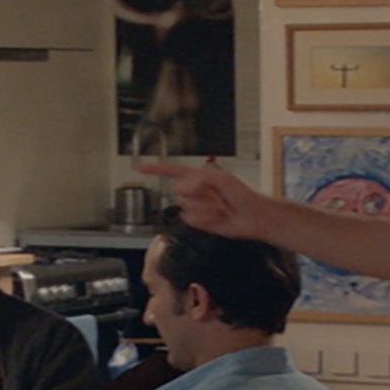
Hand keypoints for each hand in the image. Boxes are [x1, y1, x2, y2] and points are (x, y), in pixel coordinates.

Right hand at [137, 160, 273, 239]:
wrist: (250, 216)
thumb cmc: (239, 193)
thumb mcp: (219, 178)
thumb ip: (198, 178)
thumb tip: (182, 188)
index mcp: (197, 176)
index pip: (171, 170)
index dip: (154, 169)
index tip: (138, 168)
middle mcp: (193, 191)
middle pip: (178, 190)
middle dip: (198, 193)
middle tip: (216, 195)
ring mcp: (195, 207)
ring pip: (186, 207)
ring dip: (206, 208)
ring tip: (221, 207)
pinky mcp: (198, 222)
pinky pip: (191, 219)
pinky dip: (206, 219)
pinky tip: (218, 217)